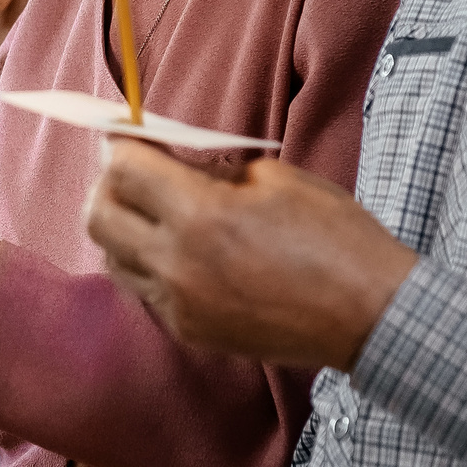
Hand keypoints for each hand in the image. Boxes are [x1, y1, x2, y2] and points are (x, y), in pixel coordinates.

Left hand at [83, 139, 415, 369]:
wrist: (369, 314)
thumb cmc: (335, 238)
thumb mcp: (276, 178)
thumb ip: (212, 168)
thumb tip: (171, 160)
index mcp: (201, 216)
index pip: (123, 169)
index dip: (122, 144)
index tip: (129, 135)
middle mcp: (177, 264)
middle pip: (98, 216)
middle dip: (109, 184)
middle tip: (135, 171)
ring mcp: (180, 305)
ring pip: (113, 257)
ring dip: (124, 227)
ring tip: (157, 212)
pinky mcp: (191, 332)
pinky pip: (145, 290)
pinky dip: (150, 264)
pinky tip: (183, 251)